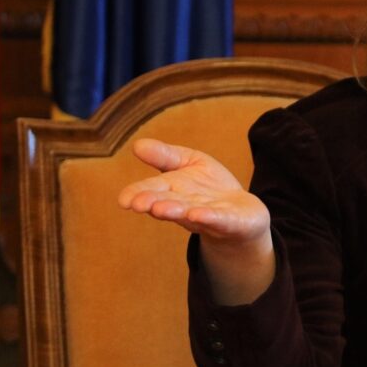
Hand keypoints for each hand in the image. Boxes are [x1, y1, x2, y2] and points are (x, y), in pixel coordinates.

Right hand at [118, 138, 269, 243]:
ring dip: (176, 211)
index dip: (137, 194)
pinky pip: (219, 219)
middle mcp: (186, 206)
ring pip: (189, 213)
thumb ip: (165, 156)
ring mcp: (208, 216)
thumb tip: (137, 144)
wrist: (242, 214)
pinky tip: (199, 214)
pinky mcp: (231, 221)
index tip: (123, 200)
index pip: (151, 190)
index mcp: (172, 191)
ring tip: (162, 208)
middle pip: (167, 204)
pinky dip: (209, 217)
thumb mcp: (190, 163)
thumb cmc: (210, 187)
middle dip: (153, 203)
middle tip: (138, 204)